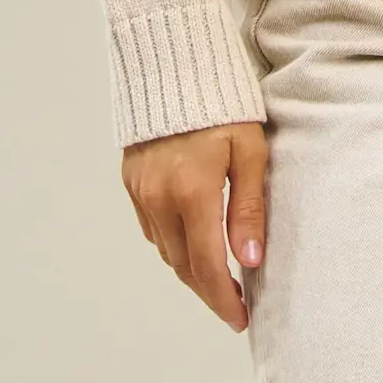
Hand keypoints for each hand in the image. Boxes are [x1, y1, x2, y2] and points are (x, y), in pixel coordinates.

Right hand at [120, 119, 269, 330]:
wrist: (173, 64)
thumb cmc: (223, 103)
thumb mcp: (249, 150)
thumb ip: (249, 207)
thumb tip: (250, 260)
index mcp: (193, 191)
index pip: (208, 265)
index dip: (224, 299)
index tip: (240, 318)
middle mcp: (160, 197)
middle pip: (183, 266)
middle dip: (209, 290)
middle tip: (234, 303)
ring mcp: (141, 192)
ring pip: (165, 251)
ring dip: (191, 269)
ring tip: (219, 275)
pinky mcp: (131, 183)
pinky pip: (152, 229)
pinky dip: (173, 243)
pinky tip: (193, 241)